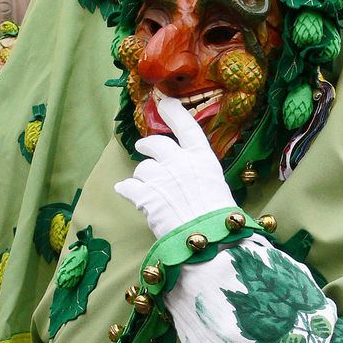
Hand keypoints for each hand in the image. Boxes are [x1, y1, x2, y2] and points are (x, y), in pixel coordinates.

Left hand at [115, 97, 235, 238]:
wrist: (206, 241)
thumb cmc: (217, 219)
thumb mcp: (216, 188)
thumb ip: (199, 175)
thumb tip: (188, 176)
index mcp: (202, 159)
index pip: (187, 127)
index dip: (174, 113)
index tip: (165, 102)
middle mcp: (180, 162)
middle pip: (156, 143)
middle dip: (147, 144)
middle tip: (143, 147)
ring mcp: (161, 178)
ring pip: (142, 168)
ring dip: (142, 176)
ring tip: (147, 189)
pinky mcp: (145, 196)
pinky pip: (128, 186)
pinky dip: (126, 189)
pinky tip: (124, 191)